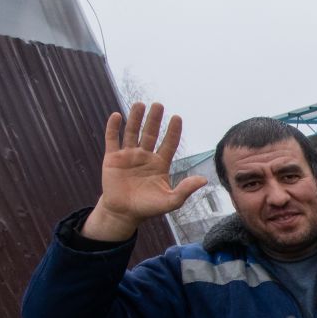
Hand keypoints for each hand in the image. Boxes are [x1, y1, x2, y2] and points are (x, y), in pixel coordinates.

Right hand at [81, 102, 209, 241]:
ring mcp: (128, 155)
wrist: (124, 213)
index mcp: (160, 164)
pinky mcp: (112, 158)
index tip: (177, 118)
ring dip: (135, 118)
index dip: (173, 131)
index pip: (169, 143)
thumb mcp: (171, 201)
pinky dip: (113, 128)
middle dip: (155, 120)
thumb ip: (186, 189)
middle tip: (158, 105)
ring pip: (132, 132)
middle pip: (151, 133)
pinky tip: (116, 116)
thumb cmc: (148, 207)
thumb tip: (204, 180)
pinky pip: (112, 139)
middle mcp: (145, 156)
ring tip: (140, 104)